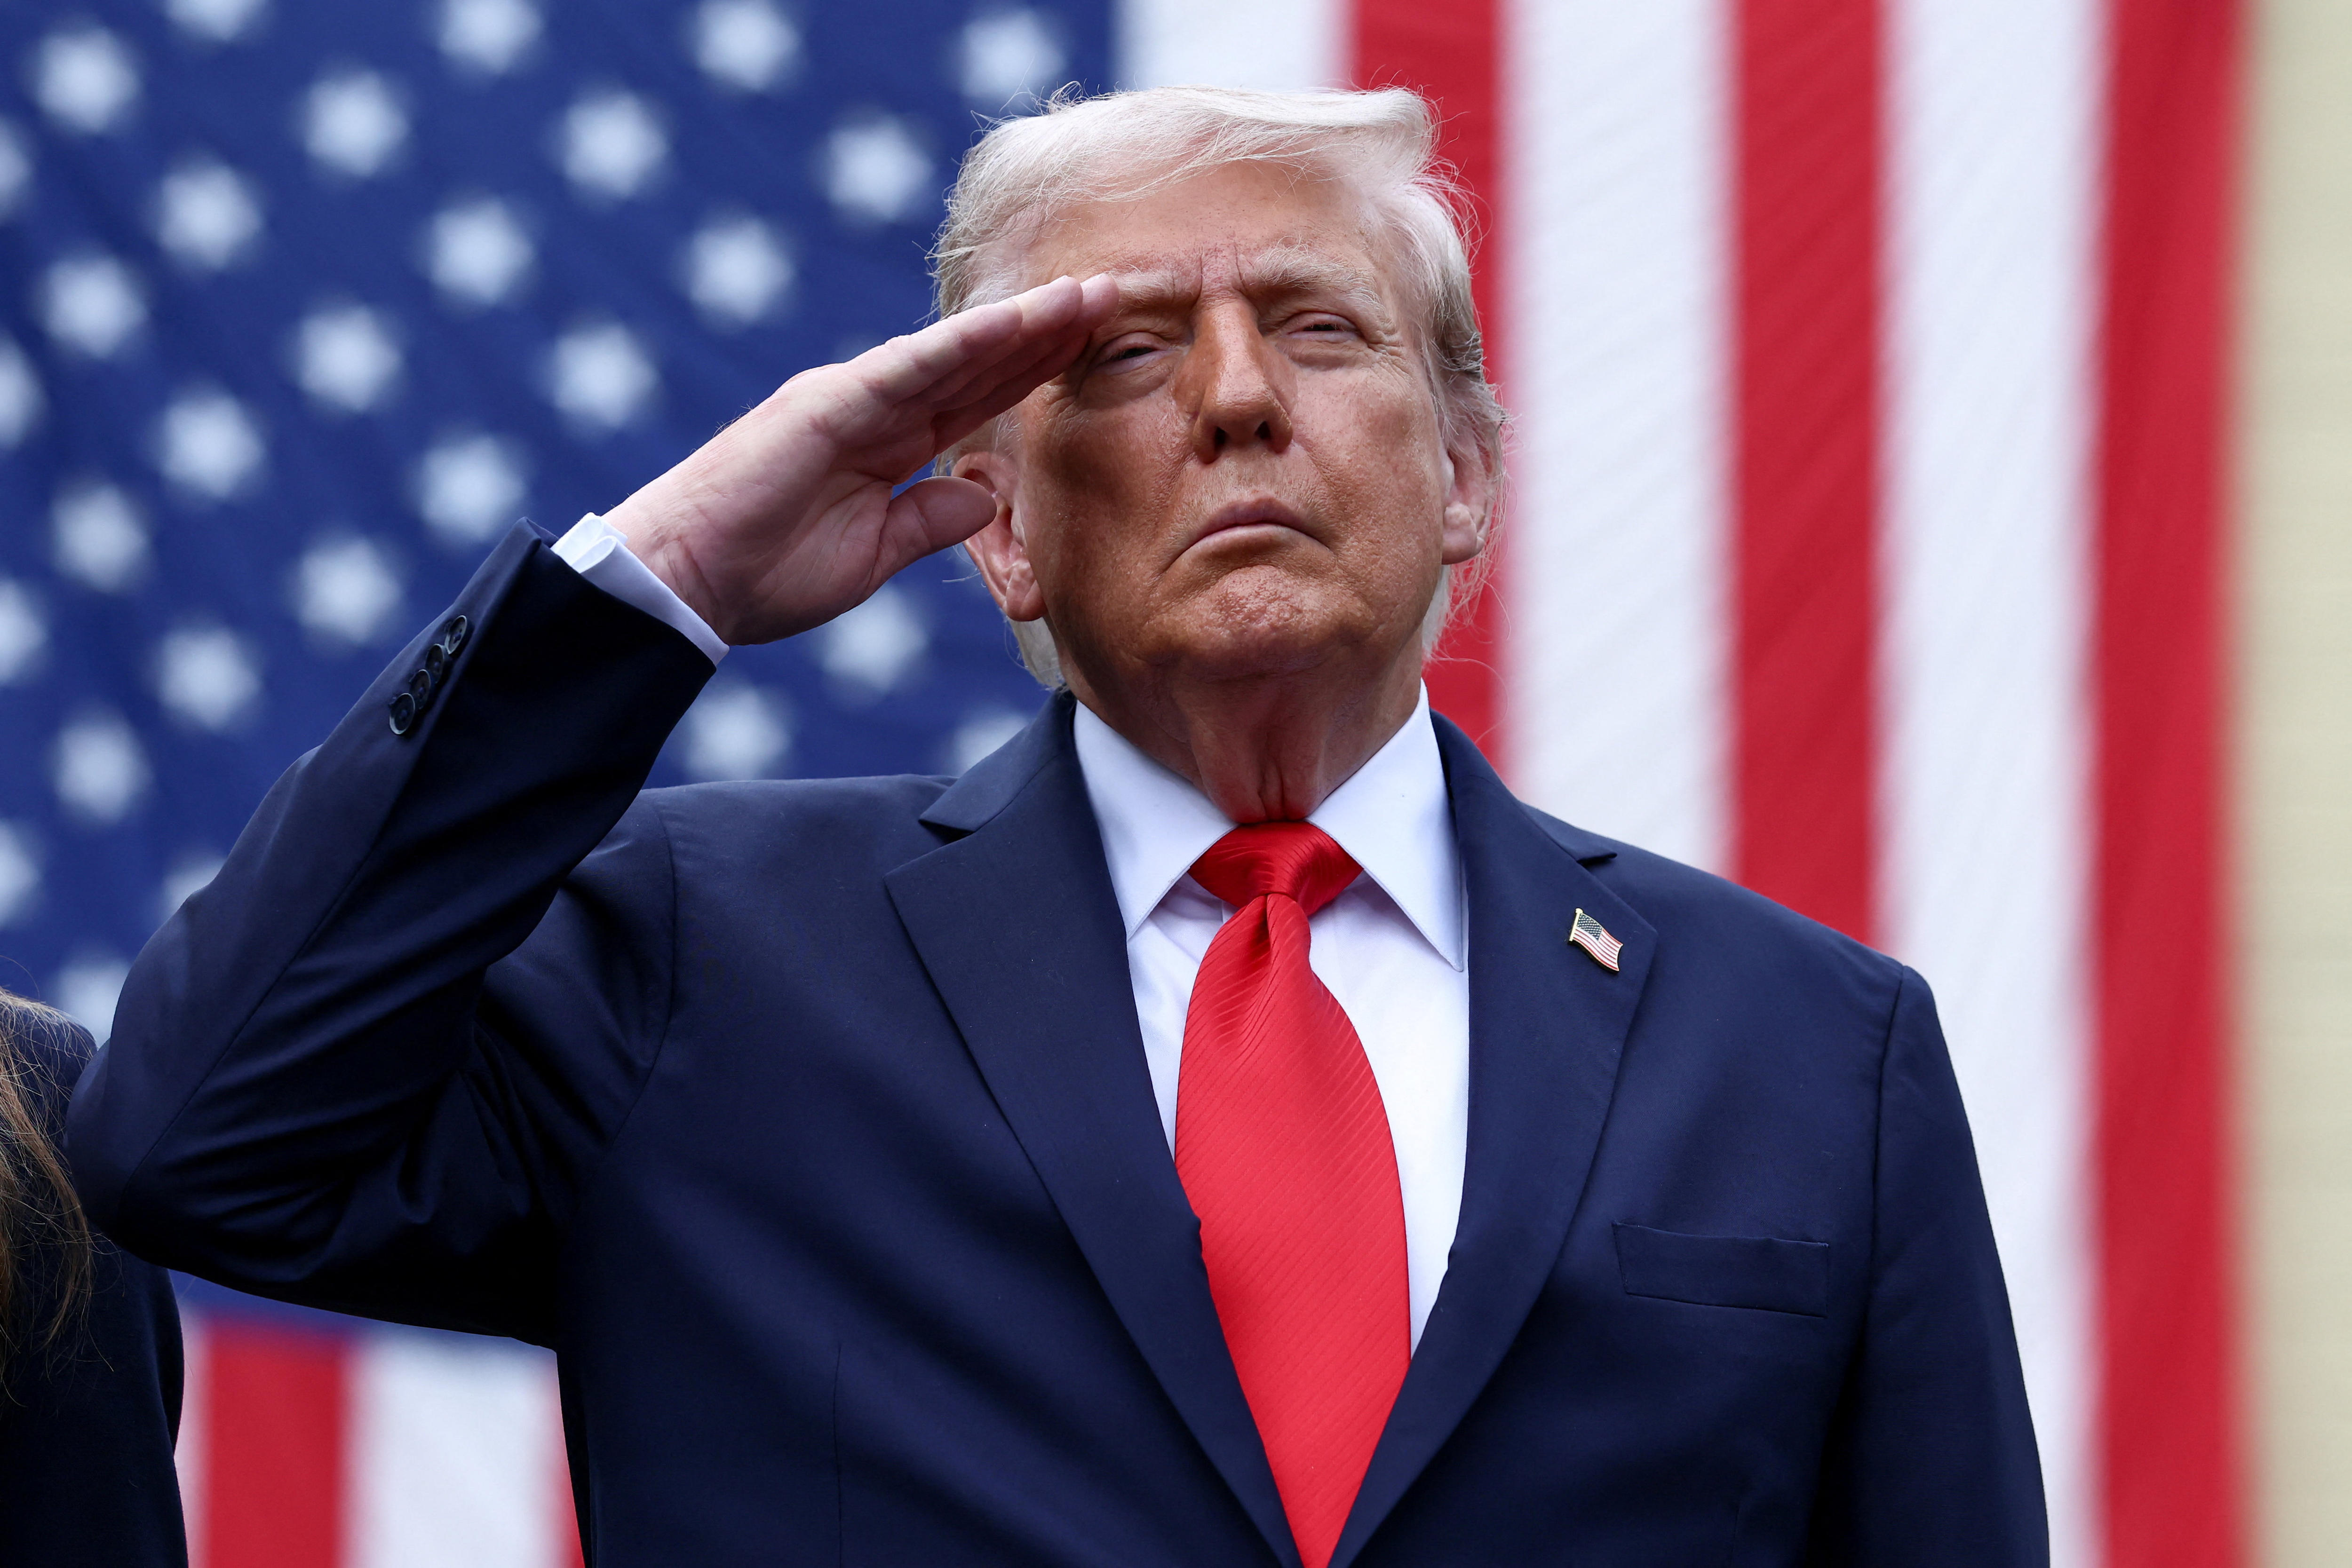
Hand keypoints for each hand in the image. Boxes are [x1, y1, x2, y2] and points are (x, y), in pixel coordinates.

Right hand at [605, 273, 1117, 645]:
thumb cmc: (766, 572)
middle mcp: (875, 406)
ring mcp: (850, 399)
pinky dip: (961, 345)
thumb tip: (984, 492)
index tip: (1099, 345)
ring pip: (954, 352)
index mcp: (888, 440)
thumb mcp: (874, 552)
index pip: (980, 395)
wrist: (688, 585)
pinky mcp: (825, 405)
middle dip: (1047, 331)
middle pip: (980, 361)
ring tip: (1085, 296)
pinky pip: (907, 369)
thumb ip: (929, 518)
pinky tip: (1013, 325)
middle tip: (1115, 294)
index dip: (1038, 368)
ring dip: (1022, 324)